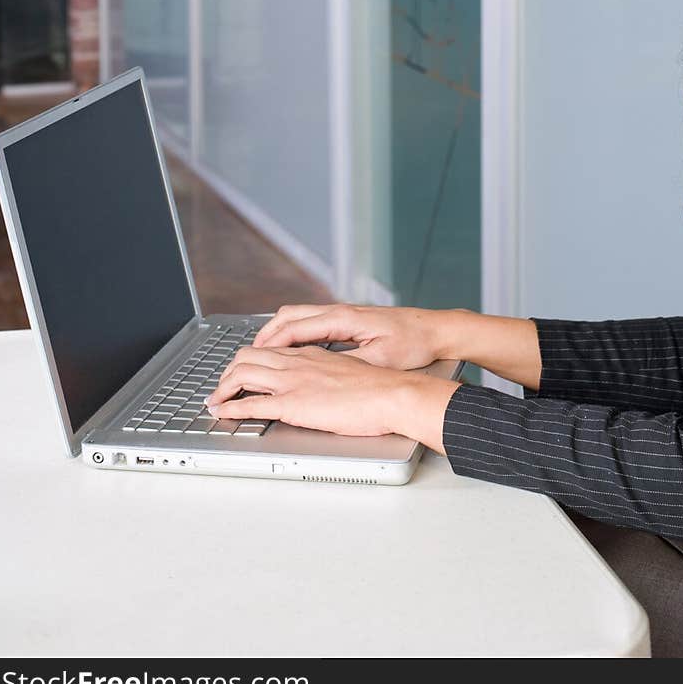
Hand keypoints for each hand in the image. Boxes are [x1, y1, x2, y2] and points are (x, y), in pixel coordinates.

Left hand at [205, 343, 415, 436]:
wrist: (392, 394)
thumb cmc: (379, 388)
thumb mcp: (349, 372)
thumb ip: (330, 374)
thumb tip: (322, 385)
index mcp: (311, 355)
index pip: (270, 349)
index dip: (249, 360)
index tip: (241, 372)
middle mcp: (298, 362)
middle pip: (248, 355)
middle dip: (228, 371)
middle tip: (222, 386)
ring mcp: (293, 381)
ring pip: (243, 373)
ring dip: (223, 387)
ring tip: (215, 400)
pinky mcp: (293, 404)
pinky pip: (251, 404)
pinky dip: (230, 408)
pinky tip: (222, 413)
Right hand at [251, 303, 451, 371]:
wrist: (436, 330)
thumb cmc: (413, 343)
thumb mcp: (379, 359)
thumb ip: (348, 364)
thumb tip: (319, 372)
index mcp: (343, 318)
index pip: (294, 326)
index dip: (269, 342)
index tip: (251, 357)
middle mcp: (340, 311)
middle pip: (289, 316)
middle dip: (265, 335)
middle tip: (245, 356)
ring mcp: (344, 314)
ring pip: (299, 317)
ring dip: (278, 333)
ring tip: (261, 353)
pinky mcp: (350, 321)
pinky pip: (312, 323)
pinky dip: (294, 333)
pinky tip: (292, 349)